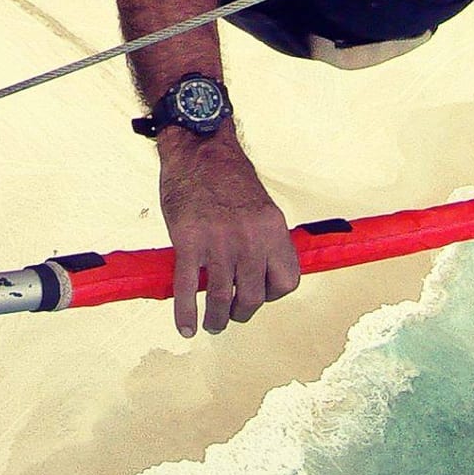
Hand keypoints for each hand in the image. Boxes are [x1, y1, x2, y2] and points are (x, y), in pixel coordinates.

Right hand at [157, 128, 300, 337]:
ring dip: (217, 319)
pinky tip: (186, 326)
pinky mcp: (189, 242)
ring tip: (213, 325)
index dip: (272, 295)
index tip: (259, 294)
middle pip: (253, 296)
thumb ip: (263, 239)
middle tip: (232, 315)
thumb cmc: (227, 177)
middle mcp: (251, 239)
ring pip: (222, 299)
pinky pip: (188, 288)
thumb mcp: (261, 206)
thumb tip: (259, 273)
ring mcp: (219, 242)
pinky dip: (186, 313)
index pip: (287, 281)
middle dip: (242, 312)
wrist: (198, 148)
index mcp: (273, 229)